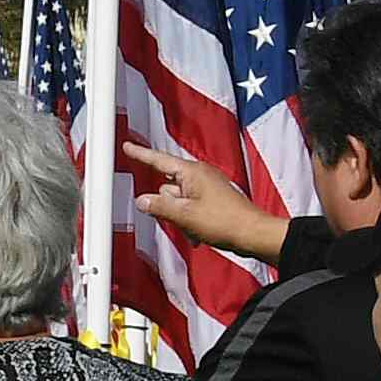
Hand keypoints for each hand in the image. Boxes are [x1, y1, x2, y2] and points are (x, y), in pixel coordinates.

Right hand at [126, 139, 290, 267]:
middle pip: (167, 186)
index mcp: (192, 172)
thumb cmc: (225, 221)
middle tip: (178, 219)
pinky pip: (189, 207)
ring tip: (193, 228)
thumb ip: (159, 206)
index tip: (127, 146)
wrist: (252, 234)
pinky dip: (189, 220)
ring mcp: (207, 188)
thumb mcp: (184, 215)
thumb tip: (142, 200)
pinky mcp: (212, 200)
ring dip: (179, 216)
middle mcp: (199, 175)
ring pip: (177, 200)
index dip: (141, 154)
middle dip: (166, 205)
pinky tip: (198, 233)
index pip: (159, 160)